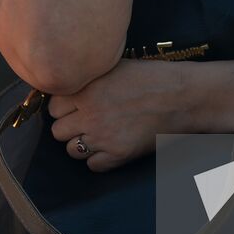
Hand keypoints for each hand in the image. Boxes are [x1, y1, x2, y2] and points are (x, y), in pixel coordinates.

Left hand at [47, 59, 185, 171]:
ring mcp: (103, 137)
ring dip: (80, 144)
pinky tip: (109, 147)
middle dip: (69, 126)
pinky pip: (93, 166)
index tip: (75, 106)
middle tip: (84, 121)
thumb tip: (67, 85)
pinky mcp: (118, 154)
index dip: (64, 107)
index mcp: (86, 90)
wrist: (181, 96)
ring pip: (71, 150)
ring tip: (96, 135)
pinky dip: (98, 159)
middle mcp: (90, 115)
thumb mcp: (113, 67)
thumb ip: (87, 79)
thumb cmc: (150, 77)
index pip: (52, 108)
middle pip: (58, 131)